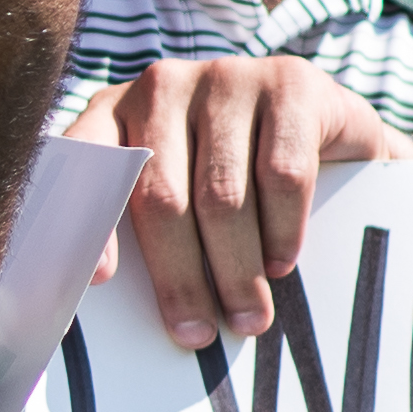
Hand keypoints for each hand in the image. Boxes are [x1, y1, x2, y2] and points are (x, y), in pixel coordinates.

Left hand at [75, 54, 412, 351]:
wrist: (327, 127)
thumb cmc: (232, 177)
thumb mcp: (175, 191)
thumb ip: (136, 227)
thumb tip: (111, 302)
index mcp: (113, 111)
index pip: (85, 163)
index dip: (87, 220)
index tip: (100, 280)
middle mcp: (161, 85)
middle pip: (161, 197)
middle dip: (179, 277)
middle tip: (195, 334)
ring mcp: (226, 77)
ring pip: (222, 195)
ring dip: (235, 270)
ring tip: (247, 318)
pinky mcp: (290, 83)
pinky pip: (282, 174)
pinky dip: (281, 230)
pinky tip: (281, 263)